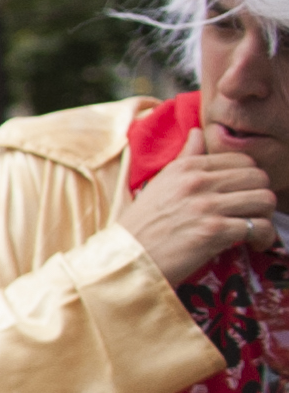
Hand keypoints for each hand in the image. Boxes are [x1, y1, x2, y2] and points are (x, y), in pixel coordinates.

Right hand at [122, 122, 277, 285]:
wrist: (126, 260)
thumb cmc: (141, 226)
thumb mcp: (158, 184)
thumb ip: (184, 158)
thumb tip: (198, 132)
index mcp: (185, 168)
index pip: (242, 160)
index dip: (249, 178)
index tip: (243, 194)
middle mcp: (197, 182)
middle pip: (259, 178)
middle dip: (260, 195)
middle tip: (252, 211)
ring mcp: (206, 207)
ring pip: (264, 200)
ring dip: (265, 215)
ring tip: (255, 226)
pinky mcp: (214, 232)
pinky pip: (259, 227)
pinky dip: (264, 237)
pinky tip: (254, 243)